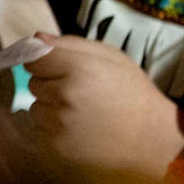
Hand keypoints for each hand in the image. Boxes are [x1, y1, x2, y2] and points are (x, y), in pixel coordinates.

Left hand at [27, 34, 183, 174]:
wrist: (149, 137)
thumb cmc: (133, 92)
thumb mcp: (113, 57)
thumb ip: (73, 45)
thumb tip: (36, 38)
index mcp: (78, 69)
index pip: (34, 59)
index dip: (47, 61)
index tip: (62, 67)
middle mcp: (63, 95)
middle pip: (34, 83)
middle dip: (52, 84)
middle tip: (82, 90)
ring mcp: (57, 123)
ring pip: (35, 107)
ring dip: (51, 107)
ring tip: (81, 111)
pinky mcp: (54, 145)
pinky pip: (40, 129)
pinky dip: (54, 127)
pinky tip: (78, 127)